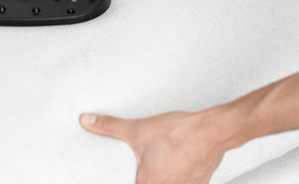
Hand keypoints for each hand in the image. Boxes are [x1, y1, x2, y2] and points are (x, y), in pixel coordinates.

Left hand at [79, 110, 226, 183]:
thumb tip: (87, 121)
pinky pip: (184, 183)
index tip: (141, 169)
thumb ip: (109, 127)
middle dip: (150, 175)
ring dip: (165, 176)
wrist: (211, 132)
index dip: (133, 178)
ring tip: (166, 159)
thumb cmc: (178, 133)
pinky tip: (178, 162)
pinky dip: (179, 176)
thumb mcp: (138, 129)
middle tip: (154, 160)